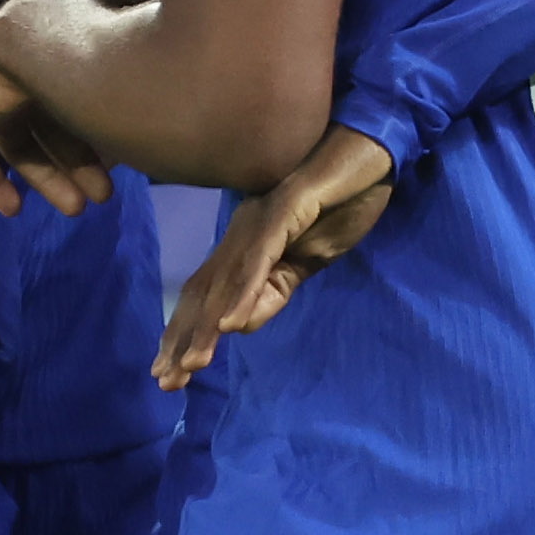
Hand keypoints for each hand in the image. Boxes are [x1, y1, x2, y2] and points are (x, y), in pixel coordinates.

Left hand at [0, 40, 110, 219]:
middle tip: (104, 195)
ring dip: (50, 178)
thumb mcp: (119, 83)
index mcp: (62, 44)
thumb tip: (153, 121)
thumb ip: (124, 100)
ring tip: (79, 208)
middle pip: (50, 126)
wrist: (40, 42)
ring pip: (22, 141)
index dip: (96, 135)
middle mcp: (28, 63)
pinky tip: (15, 209)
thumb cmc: (96, 59)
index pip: (76, 97)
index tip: (118, 160)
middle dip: (78, 164)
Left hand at [153, 127, 398, 385]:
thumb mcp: (309, 261)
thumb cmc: (340, 203)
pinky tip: (230, 322)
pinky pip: (261, 258)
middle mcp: (241, 234)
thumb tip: (237, 326)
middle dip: (183, 339)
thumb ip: (274, 290)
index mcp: (244, 246)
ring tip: (192, 364)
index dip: (185, 334)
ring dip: (207, 326)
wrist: (369, 152)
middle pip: (205, 293)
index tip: (169, 374)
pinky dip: (244, 292)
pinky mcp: (285, 210)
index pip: (207, 296)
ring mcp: (260, 221)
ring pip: (226, 282)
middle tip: (165, 381)